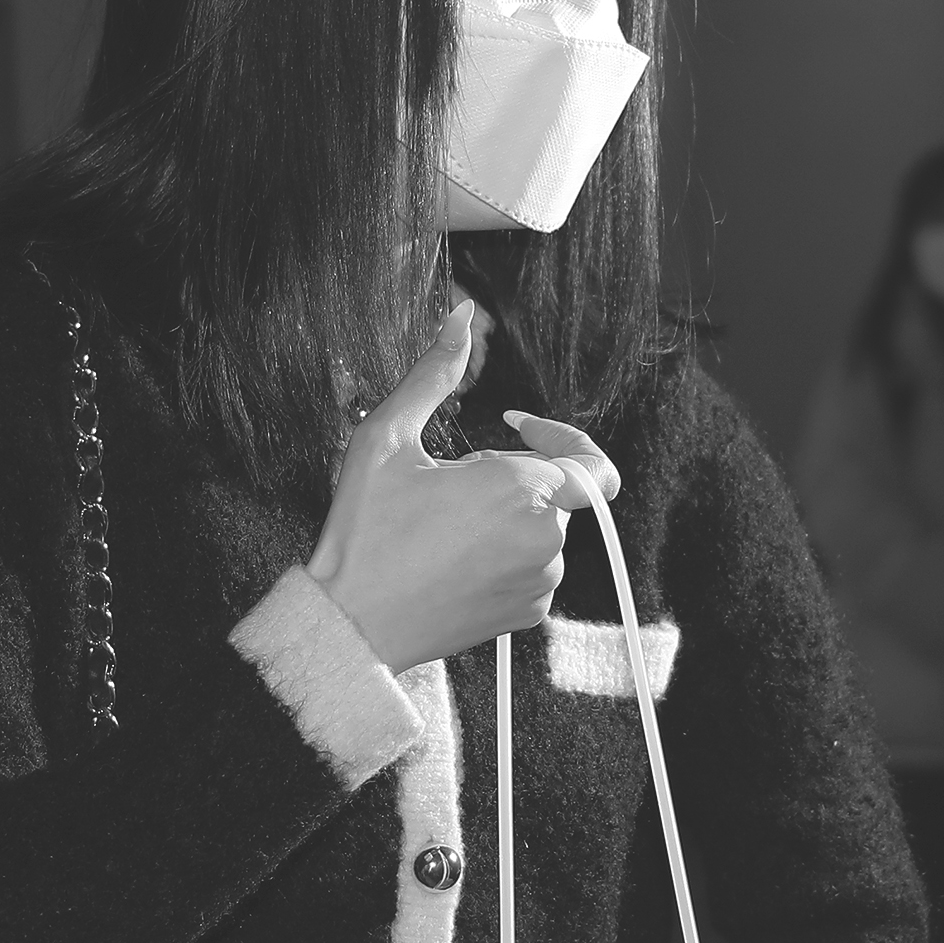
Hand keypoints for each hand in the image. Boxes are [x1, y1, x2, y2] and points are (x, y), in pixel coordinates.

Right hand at [306, 304, 623, 670]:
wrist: (353, 625)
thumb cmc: (366, 533)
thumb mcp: (386, 437)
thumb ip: (435, 372)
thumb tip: (461, 316)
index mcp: (524, 490)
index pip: (591, 462)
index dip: (562, 437)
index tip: (518, 429)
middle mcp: (547, 540)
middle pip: (554, 491)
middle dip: (511, 476)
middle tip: (448, 485)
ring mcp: (540, 582)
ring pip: (542, 529)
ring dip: (507, 516)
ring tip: (442, 526)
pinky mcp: (528, 614)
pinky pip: (532, 568)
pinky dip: (504, 554)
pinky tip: (450, 557)